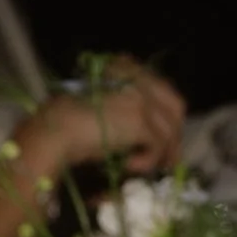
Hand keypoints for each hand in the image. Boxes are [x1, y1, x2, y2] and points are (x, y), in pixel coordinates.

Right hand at [22, 61, 186, 183]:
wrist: (60, 127)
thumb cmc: (72, 121)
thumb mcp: (105, 106)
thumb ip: (126, 108)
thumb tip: (149, 132)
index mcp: (127, 68)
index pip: (162, 90)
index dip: (167, 116)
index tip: (165, 139)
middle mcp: (138, 78)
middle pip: (175, 106)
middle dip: (175, 135)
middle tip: (168, 161)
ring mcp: (142, 98)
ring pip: (170, 130)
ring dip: (161, 153)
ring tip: (145, 167)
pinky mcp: (141, 120)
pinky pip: (158, 146)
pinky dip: (147, 161)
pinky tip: (130, 166)